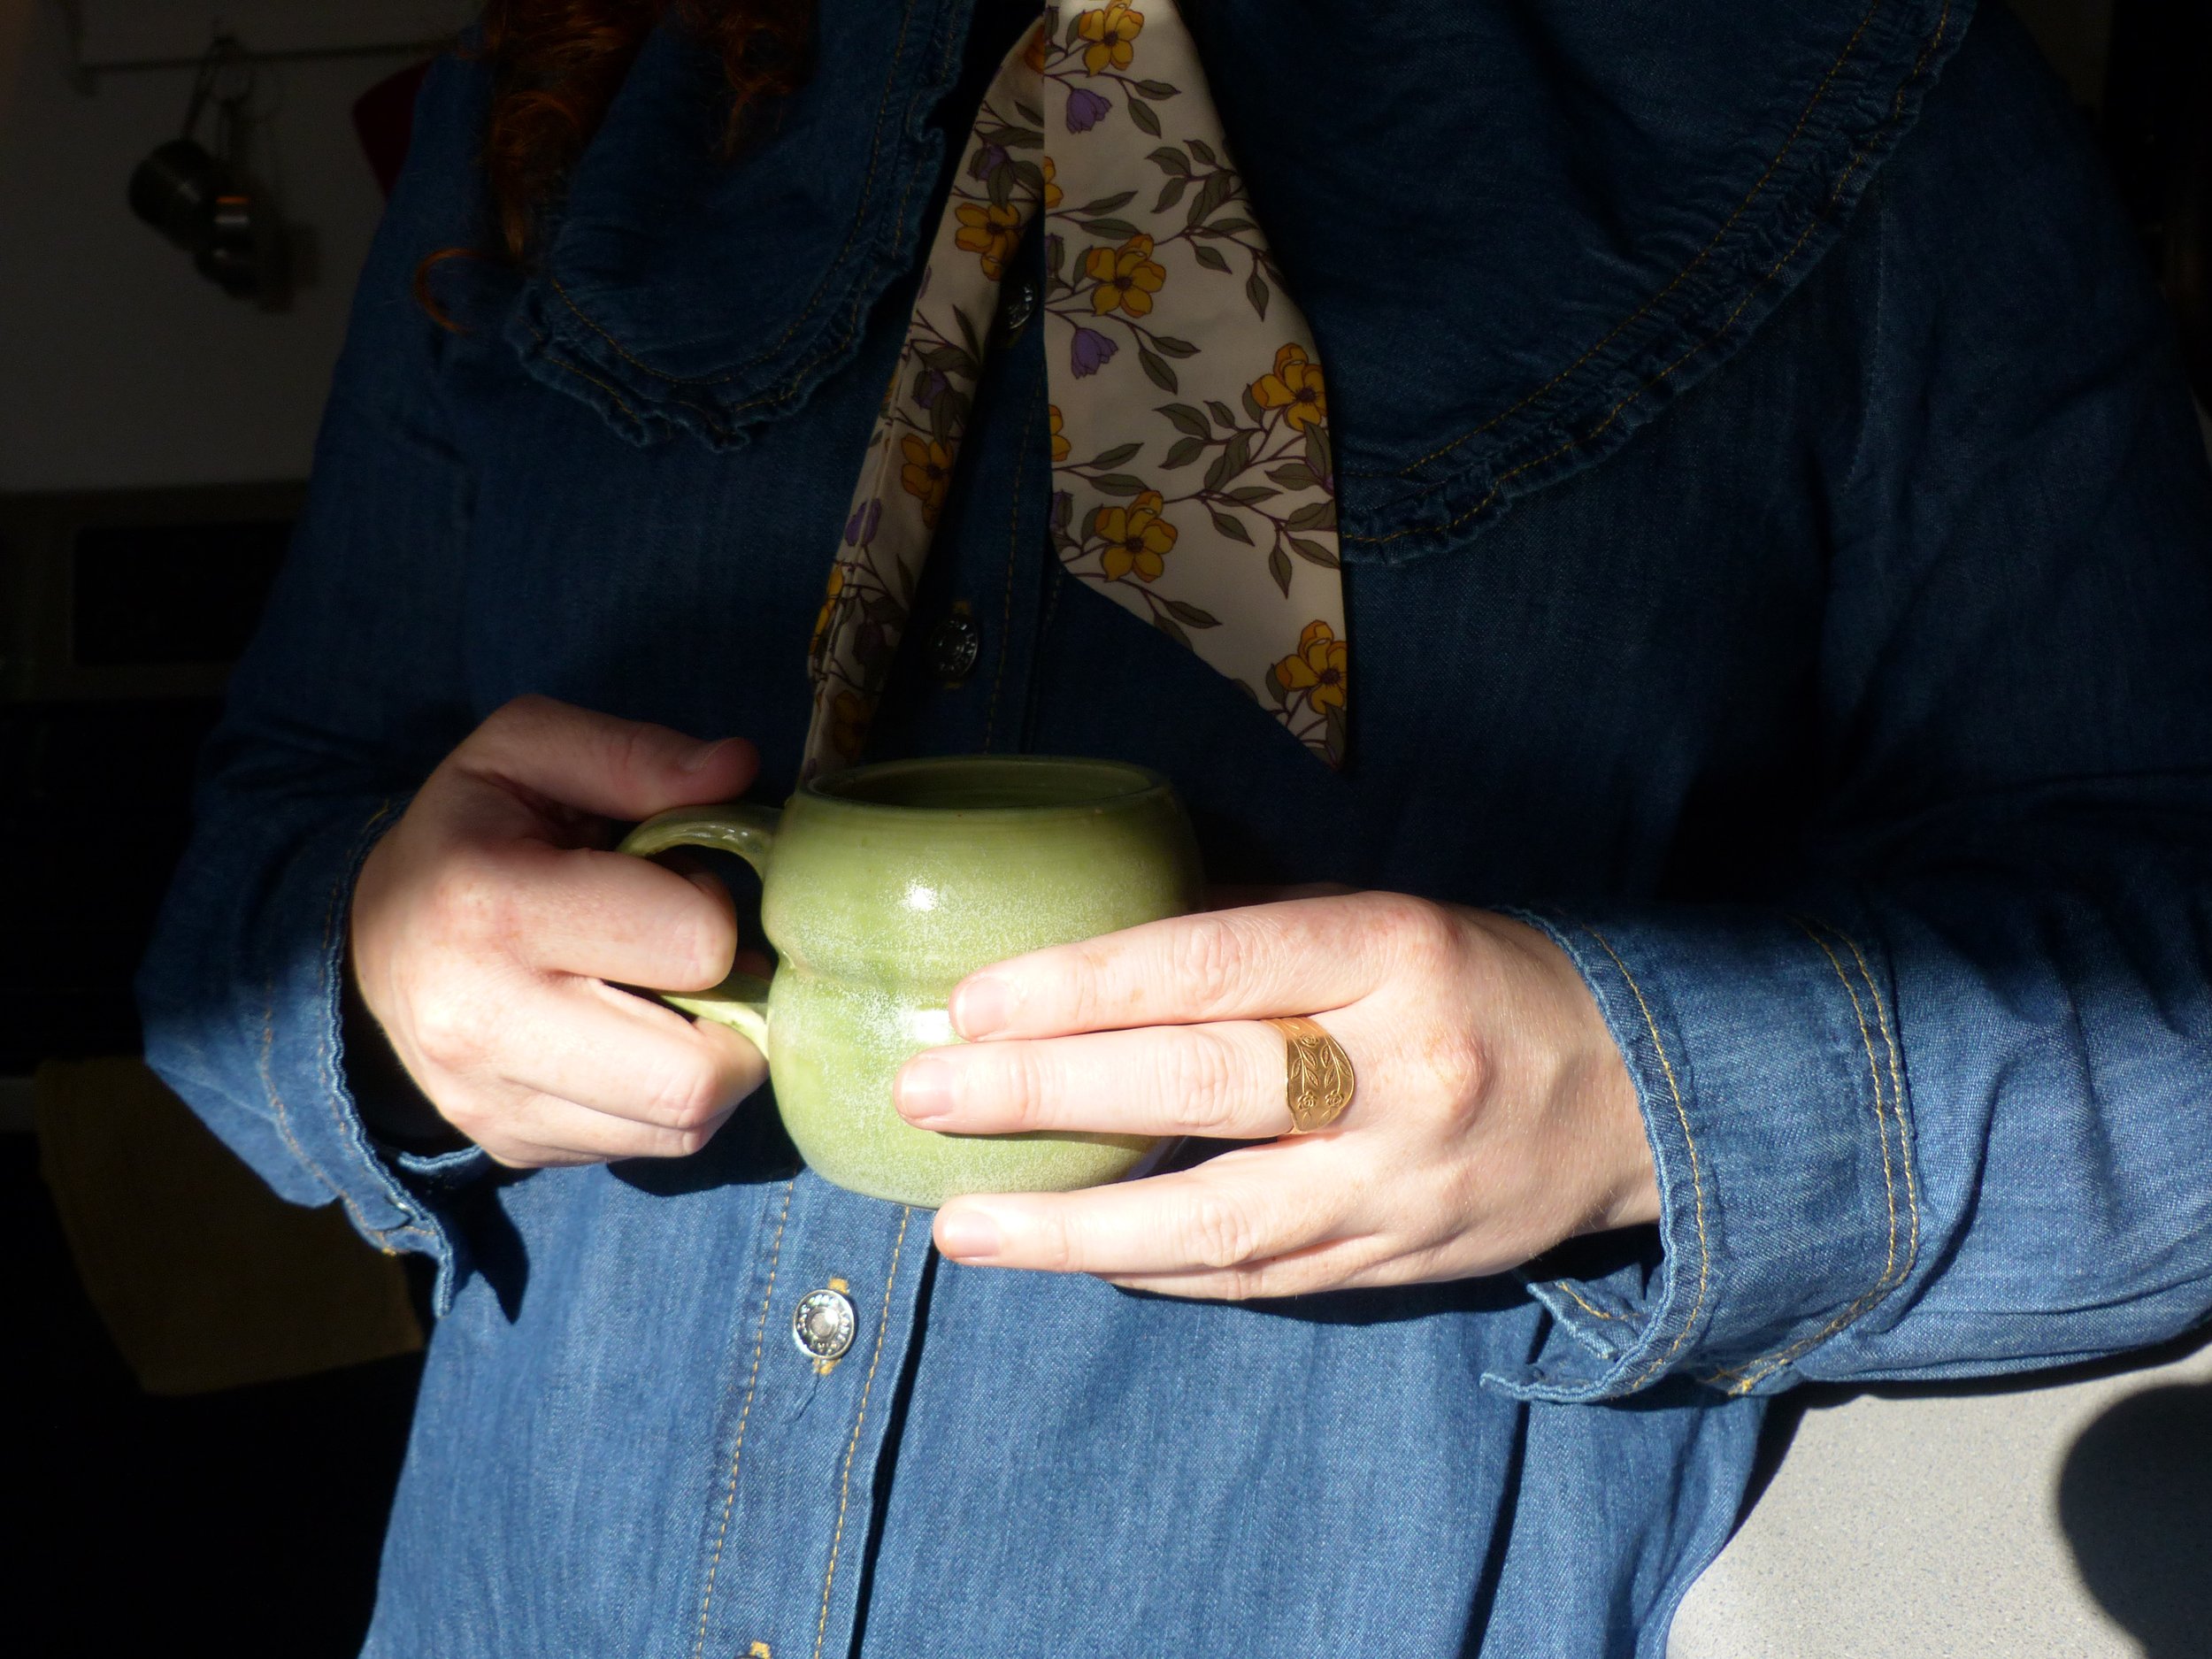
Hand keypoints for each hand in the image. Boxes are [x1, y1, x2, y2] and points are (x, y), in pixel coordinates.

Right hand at [349, 694, 768, 1167]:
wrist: (367, 943)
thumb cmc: (468, 833)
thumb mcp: (529, 751)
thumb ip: (636, 756)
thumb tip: (739, 769)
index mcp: (493, 906)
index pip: (694, 945)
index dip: (711, 906)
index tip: (675, 885)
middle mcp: (483, 1023)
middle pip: (697, 1076)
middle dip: (740, 1013)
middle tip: (706, 963)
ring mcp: (496, 1103)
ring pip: (687, 1125)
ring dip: (715, 1061)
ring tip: (672, 998)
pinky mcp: (515, 1146)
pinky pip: (652, 1147)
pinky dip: (672, 1099)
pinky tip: (638, 1039)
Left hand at [894, 893, 1658, 1298]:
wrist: (1637, 1098)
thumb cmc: (1481, 982)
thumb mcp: (1383, 922)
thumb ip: (1251, 934)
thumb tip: (1090, 946)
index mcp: (1395, 953)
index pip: (1217, 962)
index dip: (1086, 983)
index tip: (975, 1000)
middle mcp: (1400, 1073)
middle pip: (1201, 1085)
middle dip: (1047, 1092)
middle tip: (928, 1093)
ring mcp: (1401, 1186)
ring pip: (1219, 1222)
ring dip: (1075, 1229)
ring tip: (960, 1225)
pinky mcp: (1396, 1264)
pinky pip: (1256, 1279)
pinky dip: (1155, 1271)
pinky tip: (1072, 1257)